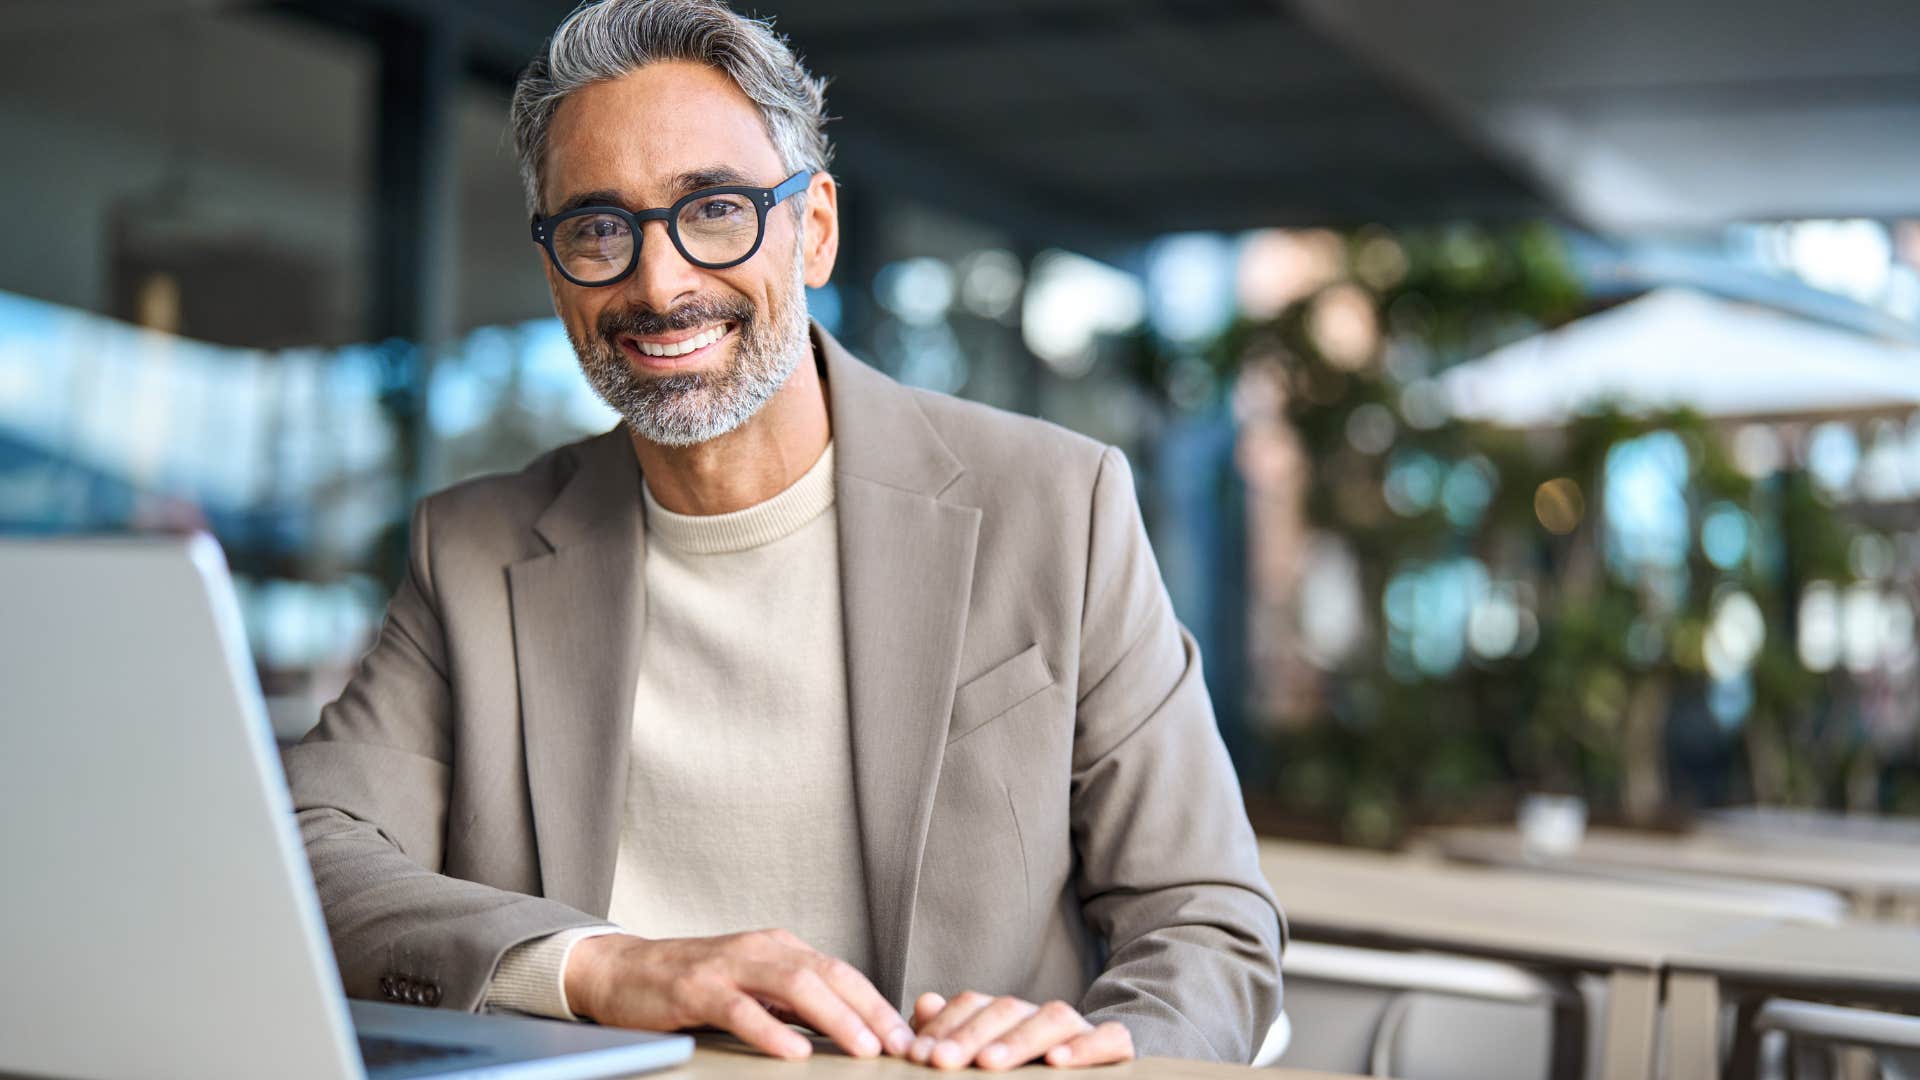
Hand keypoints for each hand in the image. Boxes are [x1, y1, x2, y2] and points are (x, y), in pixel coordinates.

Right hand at [564, 929, 912, 1060]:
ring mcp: (728, 966)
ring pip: (793, 985)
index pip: (841, 972)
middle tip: (899, 1045)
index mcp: (780, 948)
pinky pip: (740, 1009)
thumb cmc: (693, 984)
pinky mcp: (695, 989)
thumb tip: (846, 1030)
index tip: (907, 1035)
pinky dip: (771, 1030)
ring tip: (862, 1047)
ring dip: (834, 1017)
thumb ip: (793, 1002)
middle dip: (870, 1010)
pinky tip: (793, 1051)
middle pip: (828, 974)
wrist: (623, 970)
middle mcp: (760, 949)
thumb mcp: (752, 986)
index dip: (877, 1003)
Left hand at [907, 991, 1134, 1069]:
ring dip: (1019, 1040)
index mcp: (1007, 1015)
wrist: (1089, 1079)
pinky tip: (1055, 1062)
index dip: (945, 1026)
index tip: (919, 1055)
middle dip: (971, 1035)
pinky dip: (1085, 1048)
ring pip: (1054, 1017)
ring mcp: (1080, 1030)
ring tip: (988, 1063)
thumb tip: (925, 1004)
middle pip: (1008, 1009)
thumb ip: (952, 1034)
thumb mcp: (982, 1054)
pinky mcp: (1116, 1048)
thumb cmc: (1023, 1071)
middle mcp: (1041, 1016)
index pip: (974, 1004)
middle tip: (941, 1061)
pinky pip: (1110, 1038)